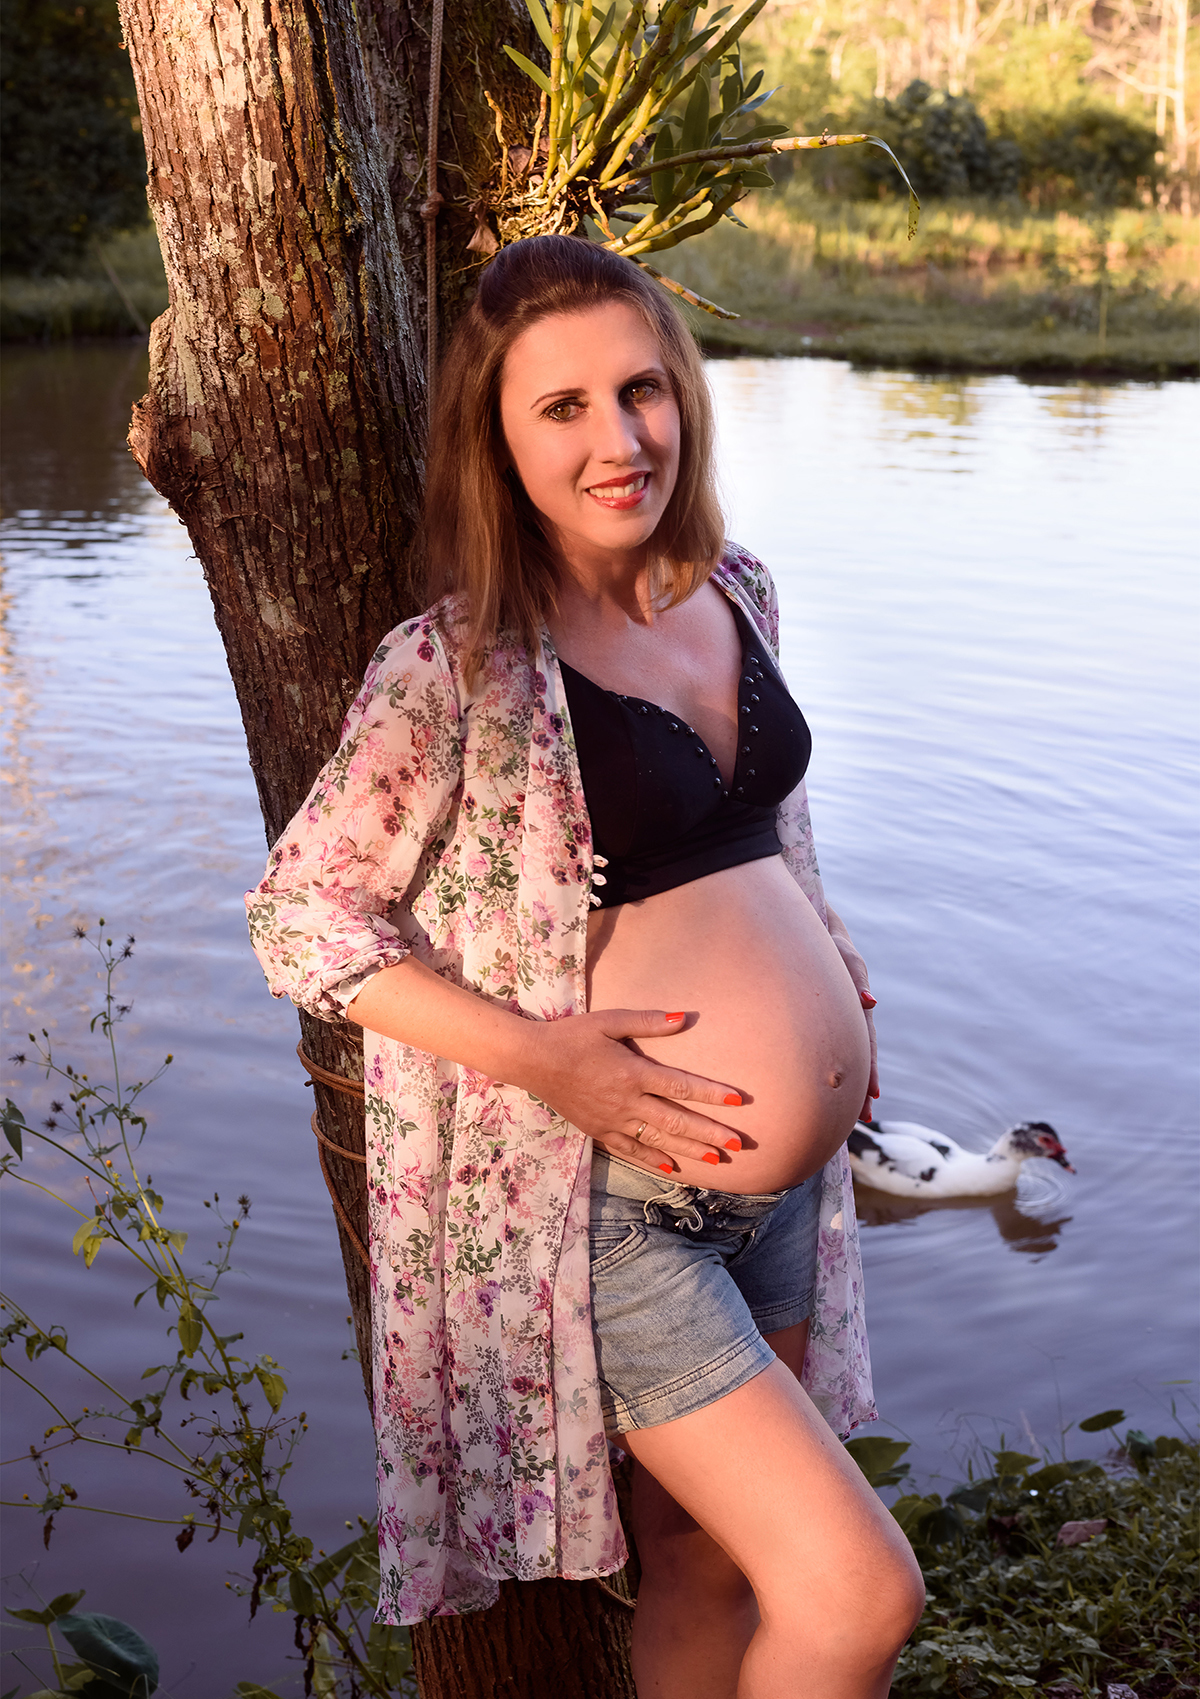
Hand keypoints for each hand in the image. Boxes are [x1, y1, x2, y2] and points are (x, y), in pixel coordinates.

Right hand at [520, 1008, 741, 1172]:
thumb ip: (648, 1021)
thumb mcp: (609, 1021)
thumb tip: (685, 1018)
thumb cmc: (573, 1036)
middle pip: (675, 1121)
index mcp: (633, 1073)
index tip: (737, 1100)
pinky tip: (672, 1168)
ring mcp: (612, 1120)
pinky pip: (630, 1150)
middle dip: (709, 1133)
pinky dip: (652, 1160)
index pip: (680, 1085)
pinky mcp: (599, 1130)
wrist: (533, 1061)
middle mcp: (626, 1101)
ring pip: (658, 1141)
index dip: (710, 1094)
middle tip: (738, 1144)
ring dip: (689, 1151)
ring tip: (716, 1159)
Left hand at [825, 905, 879, 1121]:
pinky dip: (833, 1067)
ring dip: (849, 1084)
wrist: (813, 932)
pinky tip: (828, 1087)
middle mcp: (849, 1018)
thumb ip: (857, 978)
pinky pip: (828, 1047)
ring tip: (853, 1114)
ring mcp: (836, 1020)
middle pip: (859, 1058)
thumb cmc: (830, 945)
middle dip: (861, 1087)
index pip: (865, 1044)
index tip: (871, 1097)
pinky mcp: (821, 1021)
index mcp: (858, 1007)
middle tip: (863, 1117)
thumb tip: (870, 1002)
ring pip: (845, 1056)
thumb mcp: (844, 958)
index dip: (868, 1070)